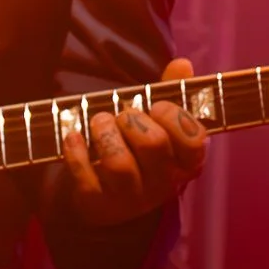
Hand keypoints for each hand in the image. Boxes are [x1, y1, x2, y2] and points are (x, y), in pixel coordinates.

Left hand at [61, 57, 206, 225]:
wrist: (105, 196)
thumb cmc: (137, 148)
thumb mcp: (157, 121)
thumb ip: (171, 93)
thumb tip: (182, 64)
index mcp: (185, 162)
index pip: (194, 141)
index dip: (174, 117)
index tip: (156, 107)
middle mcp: (163, 184)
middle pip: (153, 145)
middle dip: (132, 119)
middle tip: (121, 115)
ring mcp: (131, 198)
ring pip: (120, 165)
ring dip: (105, 133)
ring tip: (99, 122)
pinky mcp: (100, 204)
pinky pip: (87, 179)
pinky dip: (76, 153)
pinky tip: (74, 137)